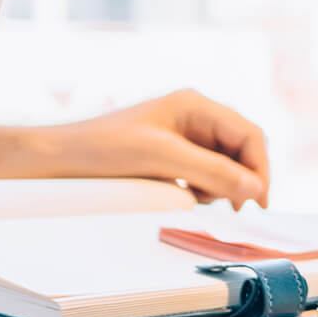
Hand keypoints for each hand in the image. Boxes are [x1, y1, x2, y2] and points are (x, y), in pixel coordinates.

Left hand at [0, 89, 269, 207]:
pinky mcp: (169, 159)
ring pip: (224, 167)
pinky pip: (202, 177)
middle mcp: (192, 118)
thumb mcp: (161, 158)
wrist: (57, 159)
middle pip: (241, 150)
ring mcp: (181, 138)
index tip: (258, 203)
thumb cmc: (101, 148)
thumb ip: (211, 171)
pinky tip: (182, 199)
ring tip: (196, 201)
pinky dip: (202, 191)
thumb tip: (255, 188)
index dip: (260, 168)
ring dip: (221, 188)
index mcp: (194, 104)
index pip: (249, 134)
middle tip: (236, 212)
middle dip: (242, 180)